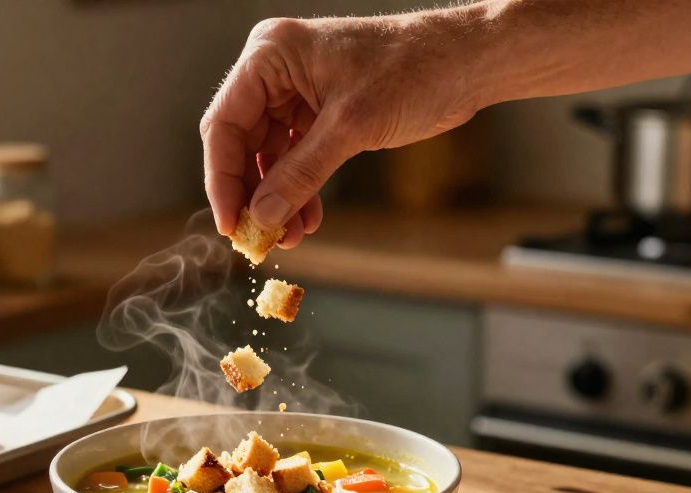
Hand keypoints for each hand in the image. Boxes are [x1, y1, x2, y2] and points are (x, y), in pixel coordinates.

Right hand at [200, 12, 484, 246]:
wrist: (467, 63)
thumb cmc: (415, 70)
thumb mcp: (352, 126)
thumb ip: (301, 173)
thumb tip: (263, 216)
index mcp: (271, 55)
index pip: (224, 123)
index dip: (222, 179)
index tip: (231, 224)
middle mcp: (276, 71)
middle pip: (241, 143)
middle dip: (253, 194)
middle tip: (259, 238)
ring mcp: (297, 92)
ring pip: (269, 157)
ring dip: (277, 199)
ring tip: (289, 237)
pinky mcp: (319, 113)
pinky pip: (296, 158)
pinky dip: (299, 190)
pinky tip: (306, 221)